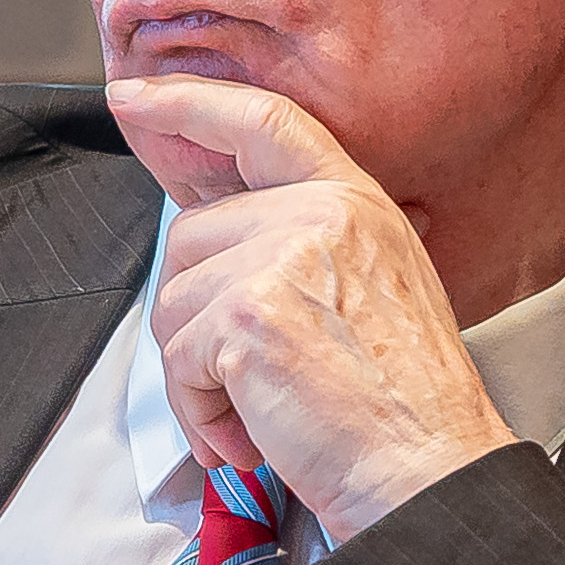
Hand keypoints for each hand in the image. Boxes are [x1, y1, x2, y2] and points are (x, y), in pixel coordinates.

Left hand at [108, 73, 523, 543]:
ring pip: (173, 302)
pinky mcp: (246, 314)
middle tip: (240, 383)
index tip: (136, 95)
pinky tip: (250, 436)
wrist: (428, 470)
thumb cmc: (404, 405)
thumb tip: (221, 240)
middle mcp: (321, 214)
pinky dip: (199, 412)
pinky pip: (178, 358)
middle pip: (190, 237)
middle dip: (195, 319)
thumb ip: (306, 245)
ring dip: (197, 376)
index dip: (189, 101)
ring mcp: (280, 257)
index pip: (261, 121)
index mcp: (354, 201)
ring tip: (255, 416)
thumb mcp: (375, 288)